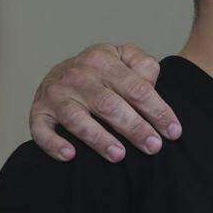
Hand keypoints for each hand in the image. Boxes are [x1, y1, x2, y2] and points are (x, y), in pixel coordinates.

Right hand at [29, 43, 179, 161]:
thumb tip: (151, 83)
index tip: (173, 131)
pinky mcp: (38, 111)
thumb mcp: (124, 56)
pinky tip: (70, 156)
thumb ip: (143, 65)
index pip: (137, 88)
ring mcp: (56, 94)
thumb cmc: (104, 70)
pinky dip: (53, 143)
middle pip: (110, 105)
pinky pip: (41, 129)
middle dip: (134, 128)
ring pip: (78, 119)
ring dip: (99, 139)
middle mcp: (78, 76)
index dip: (158, 110)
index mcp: (104, 60)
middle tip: (154, 147)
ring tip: (120, 156)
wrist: (63, 69)